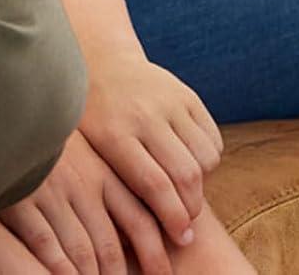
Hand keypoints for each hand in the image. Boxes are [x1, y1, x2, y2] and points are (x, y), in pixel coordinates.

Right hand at [0, 129, 166, 274]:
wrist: (2, 114)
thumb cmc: (44, 143)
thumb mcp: (82, 153)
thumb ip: (108, 183)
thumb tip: (144, 228)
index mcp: (100, 170)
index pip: (139, 220)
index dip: (155, 253)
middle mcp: (80, 182)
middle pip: (110, 245)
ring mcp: (49, 191)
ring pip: (82, 252)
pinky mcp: (19, 200)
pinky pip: (46, 245)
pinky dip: (60, 268)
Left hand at [78, 51, 221, 258]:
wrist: (100, 61)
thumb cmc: (89, 117)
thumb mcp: (86, 148)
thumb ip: (108, 184)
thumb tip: (132, 237)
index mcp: (113, 131)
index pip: (155, 185)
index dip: (173, 219)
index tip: (181, 238)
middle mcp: (143, 114)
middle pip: (185, 176)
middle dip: (191, 209)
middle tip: (186, 224)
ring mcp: (167, 100)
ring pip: (204, 160)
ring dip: (201, 184)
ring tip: (184, 190)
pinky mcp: (186, 94)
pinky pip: (213, 140)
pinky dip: (208, 159)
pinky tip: (189, 161)